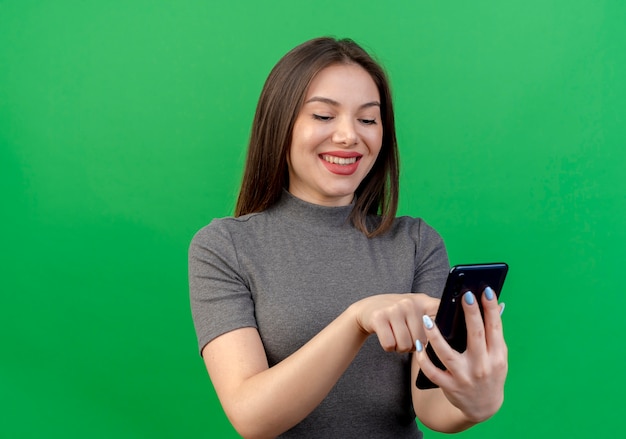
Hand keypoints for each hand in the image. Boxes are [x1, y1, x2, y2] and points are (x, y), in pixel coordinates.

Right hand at [350, 293, 439, 352]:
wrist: (368, 308)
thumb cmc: (398, 314)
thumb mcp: (417, 309)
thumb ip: (434, 318)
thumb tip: (448, 342)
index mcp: (424, 301)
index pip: (442, 317)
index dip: (441, 333)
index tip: (439, 338)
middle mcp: (410, 302)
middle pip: (422, 341)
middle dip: (414, 345)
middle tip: (406, 335)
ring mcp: (394, 309)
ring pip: (406, 345)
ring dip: (401, 347)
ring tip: (397, 336)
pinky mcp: (379, 317)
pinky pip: (390, 345)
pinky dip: (389, 347)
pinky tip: (387, 336)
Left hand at [415, 288, 507, 422]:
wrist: (483, 407)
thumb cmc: (490, 372)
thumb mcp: (498, 356)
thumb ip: (494, 333)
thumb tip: (495, 303)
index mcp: (497, 356)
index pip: (495, 328)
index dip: (491, 309)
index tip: (486, 291)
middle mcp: (482, 366)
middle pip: (475, 335)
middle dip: (471, 314)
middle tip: (464, 294)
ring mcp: (465, 377)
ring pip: (447, 354)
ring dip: (436, 336)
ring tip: (426, 319)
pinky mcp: (450, 386)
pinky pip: (432, 371)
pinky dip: (423, 359)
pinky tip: (418, 344)